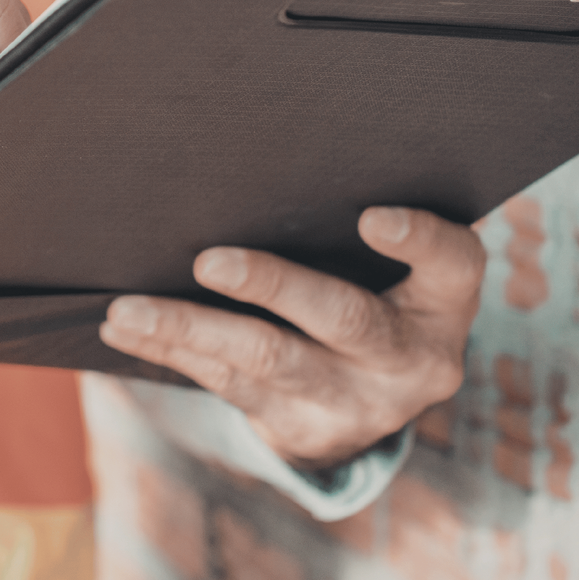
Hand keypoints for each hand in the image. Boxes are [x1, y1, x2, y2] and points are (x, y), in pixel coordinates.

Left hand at [99, 207, 482, 469]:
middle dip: (273, 287)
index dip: (419, 241)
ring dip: (189, 329)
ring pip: (266, 360)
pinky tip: (126, 330)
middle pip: (343, 319)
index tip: (373, 216)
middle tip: (210, 262)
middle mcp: (408, 360)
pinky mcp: (298, 428)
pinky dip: (170, 351)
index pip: (452, 265)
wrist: (369, 404)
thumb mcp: (397, 269)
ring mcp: (354, 402)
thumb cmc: (376, 293)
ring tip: (129, 309)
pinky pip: (225, 385)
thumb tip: (264, 151)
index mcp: (443, 305)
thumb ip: (354, 224)